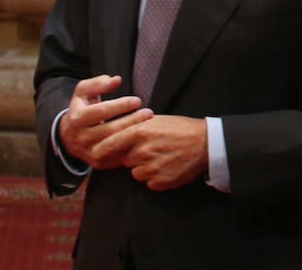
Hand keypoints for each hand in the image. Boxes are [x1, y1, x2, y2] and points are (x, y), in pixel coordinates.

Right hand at [57, 75, 151, 168]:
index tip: (137, 100)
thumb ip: (98, 83)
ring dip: (134, 134)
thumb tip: (116, 80)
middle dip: (131, 121)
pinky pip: (118, 157)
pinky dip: (132, 148)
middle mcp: (81, 138)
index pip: (101, 111)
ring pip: (115, 145)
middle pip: (110, 130)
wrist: (69, 136)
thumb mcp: (83, 92)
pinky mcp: (99, 162)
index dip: (120, 105)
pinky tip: (143, 138)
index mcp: (77, 119)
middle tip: (148, 113)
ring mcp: (89, 152)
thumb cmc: (82, 109)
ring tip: (149, 124)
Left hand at [92, 114, 207, 190]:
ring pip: (136, 173)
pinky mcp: (159, 182)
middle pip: (123, 160)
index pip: (107, 146)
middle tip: (151, 150)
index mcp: (139, 132)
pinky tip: (168, 166)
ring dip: (145, 168)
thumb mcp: (156, 120)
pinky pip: (149, 183)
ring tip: (162, 157)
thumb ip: (134, 126)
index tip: (95, 155)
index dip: (99, 152)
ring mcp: (150, 168)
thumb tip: (113, 133)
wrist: (206, 143)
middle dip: (132, 158)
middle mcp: (141, 151)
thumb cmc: (181, 129)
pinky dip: (156, 177)